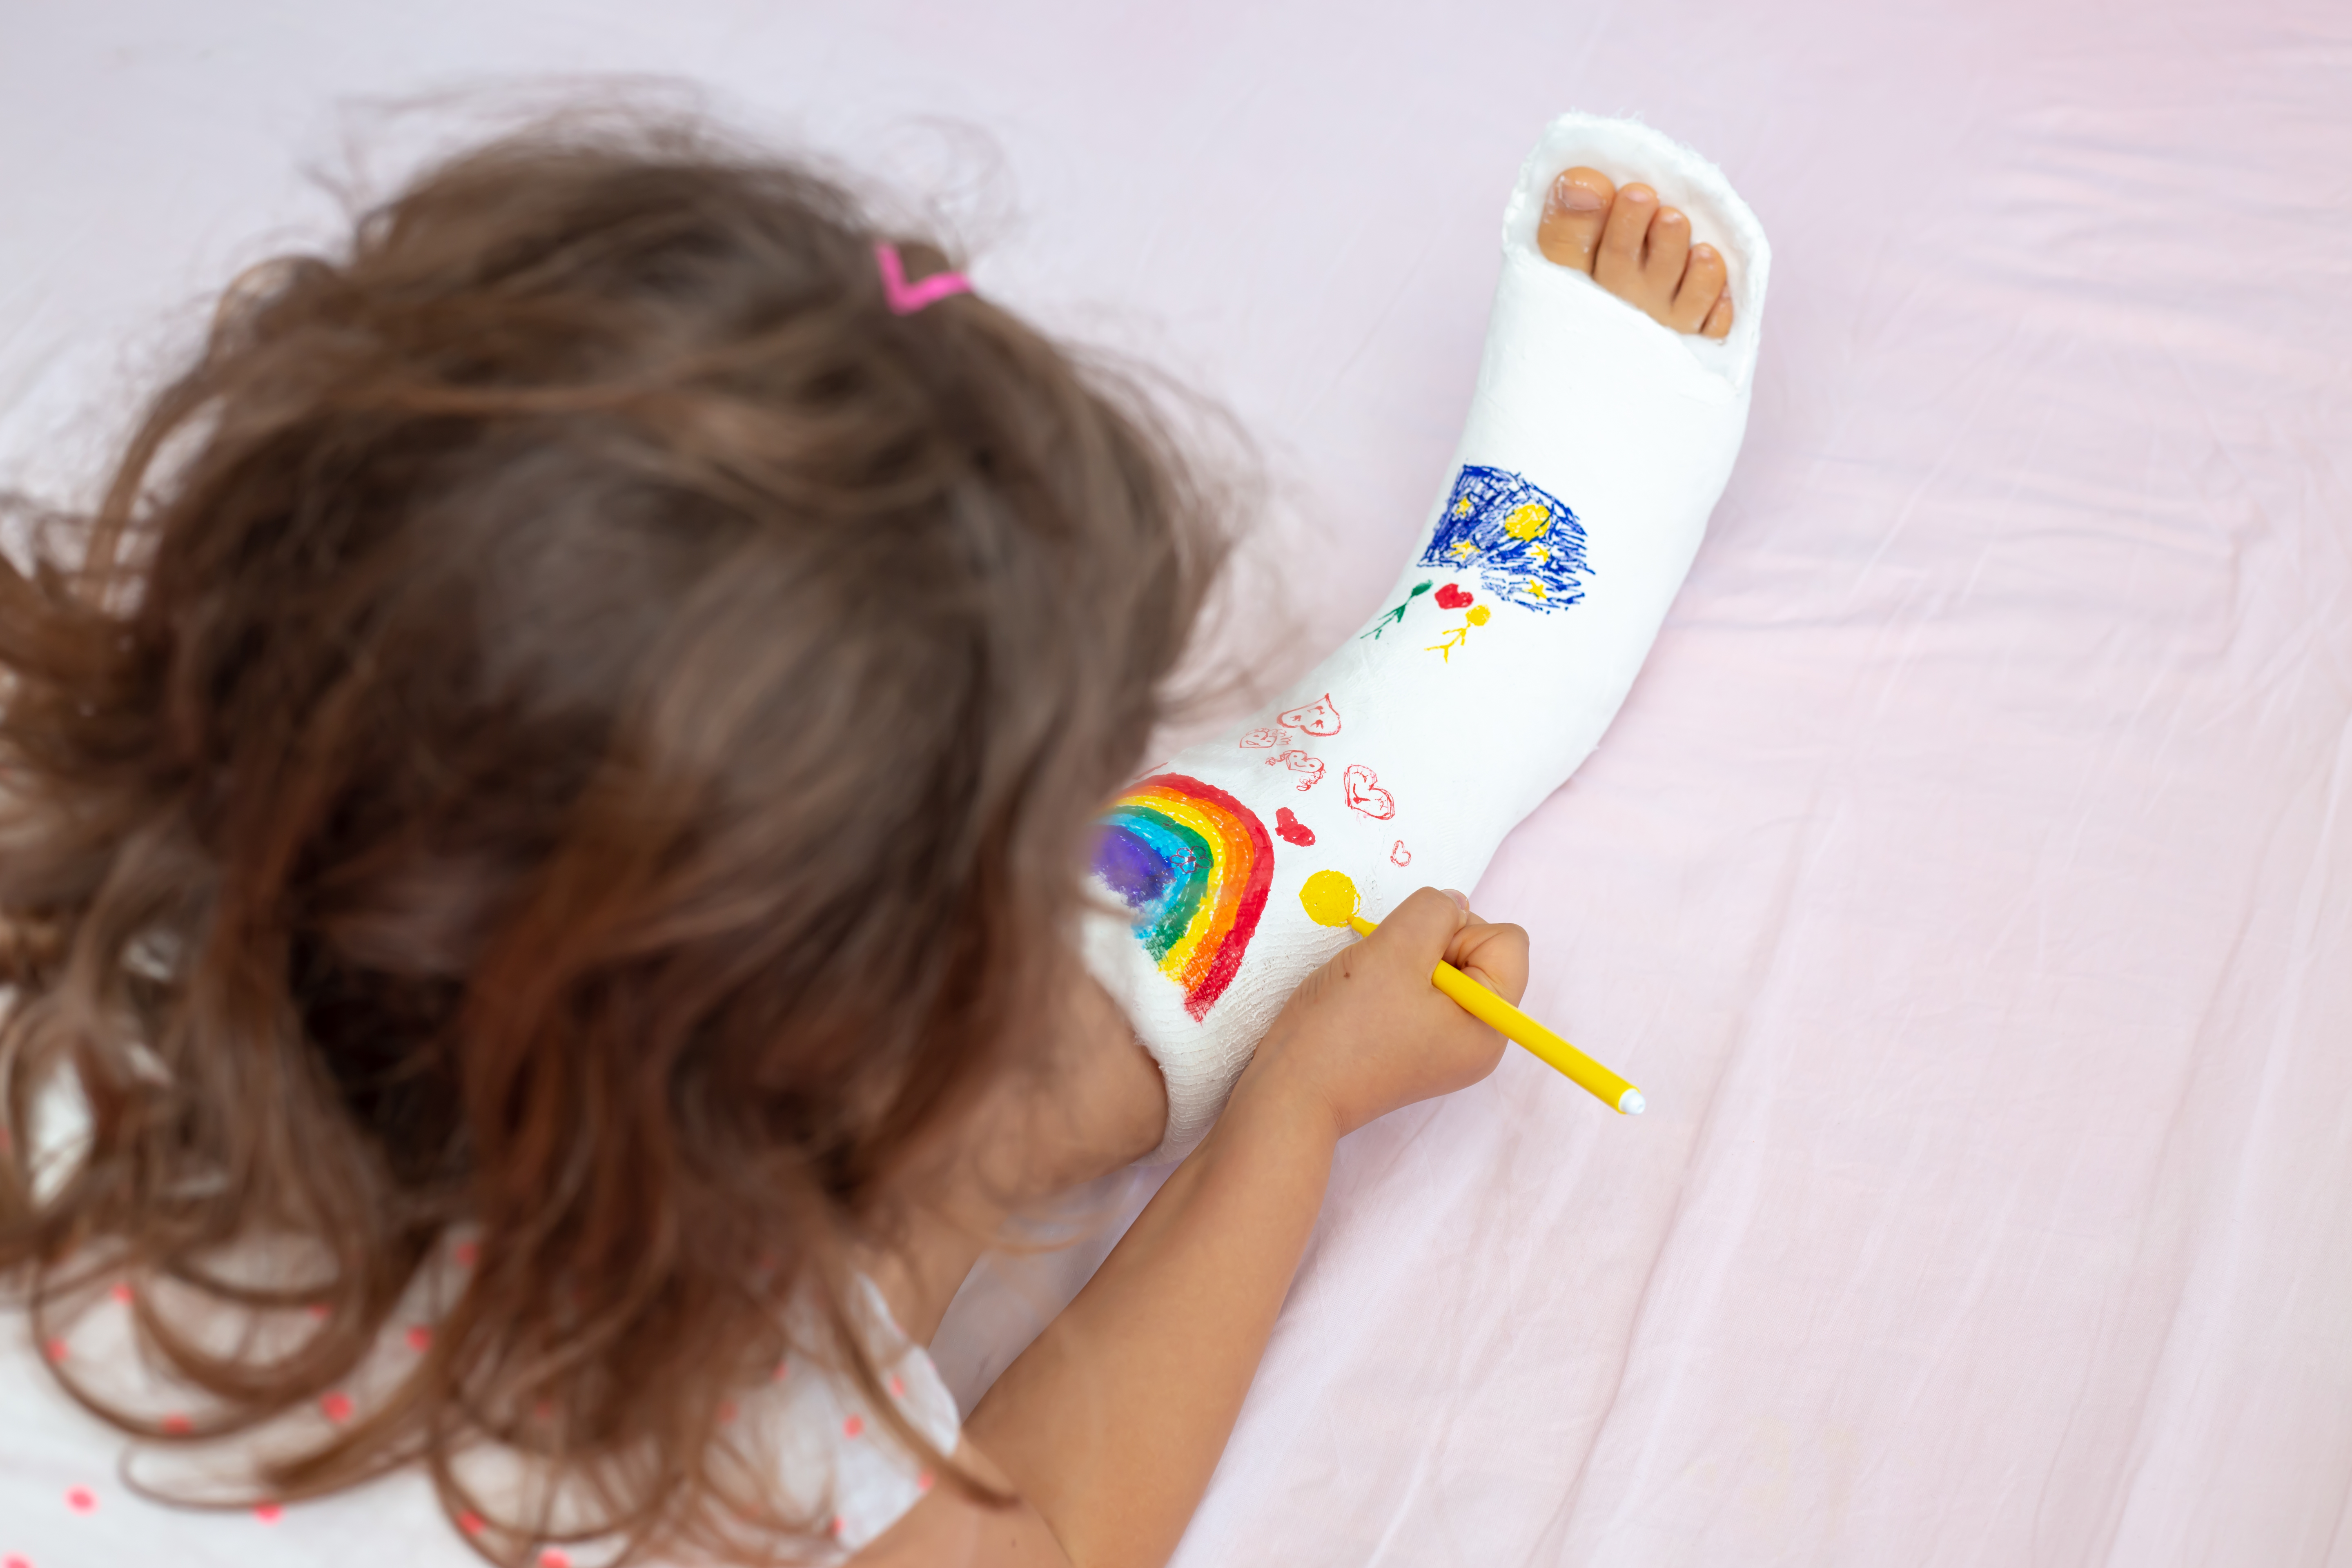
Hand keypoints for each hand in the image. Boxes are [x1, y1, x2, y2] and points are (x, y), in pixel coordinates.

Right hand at [1238, 886, 1528, 1139]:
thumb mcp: (1396, 948)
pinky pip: (1421, 991)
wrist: (1293, 1091)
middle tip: (1387, 972)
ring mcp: (1447, 1046)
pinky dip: (1394, 981)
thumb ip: (1435, 911)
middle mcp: (1480, 1040)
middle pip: (1478, 953)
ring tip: (1372, 986)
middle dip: (1431, 946)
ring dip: (1406, 961)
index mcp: (1492, 1024)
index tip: (1414, 957)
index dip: (1458, 931)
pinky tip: (1366, 998)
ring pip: (1444, 968)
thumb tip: (1453, 905)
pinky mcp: (1417, 1047)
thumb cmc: (1345, 1027)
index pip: (1506, 940)